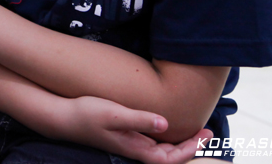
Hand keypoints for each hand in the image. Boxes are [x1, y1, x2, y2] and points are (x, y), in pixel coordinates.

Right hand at [57, 96, 212, 163]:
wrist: (63, 117)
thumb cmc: (87, 114)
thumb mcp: (114, 114)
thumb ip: (139, 119)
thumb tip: (165, 123)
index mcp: (136, 148)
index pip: (172, 158)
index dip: (192, 148)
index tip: (206, 134)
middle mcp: (135, 149)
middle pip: (170, 156)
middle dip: (191, 146)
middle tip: (208, 131)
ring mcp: (130, 143)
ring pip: (162, 150)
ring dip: (180, 142)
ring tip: (194, 130)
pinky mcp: (124, 136)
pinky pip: (153, 142)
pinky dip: (166, 136)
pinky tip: (167, 125)